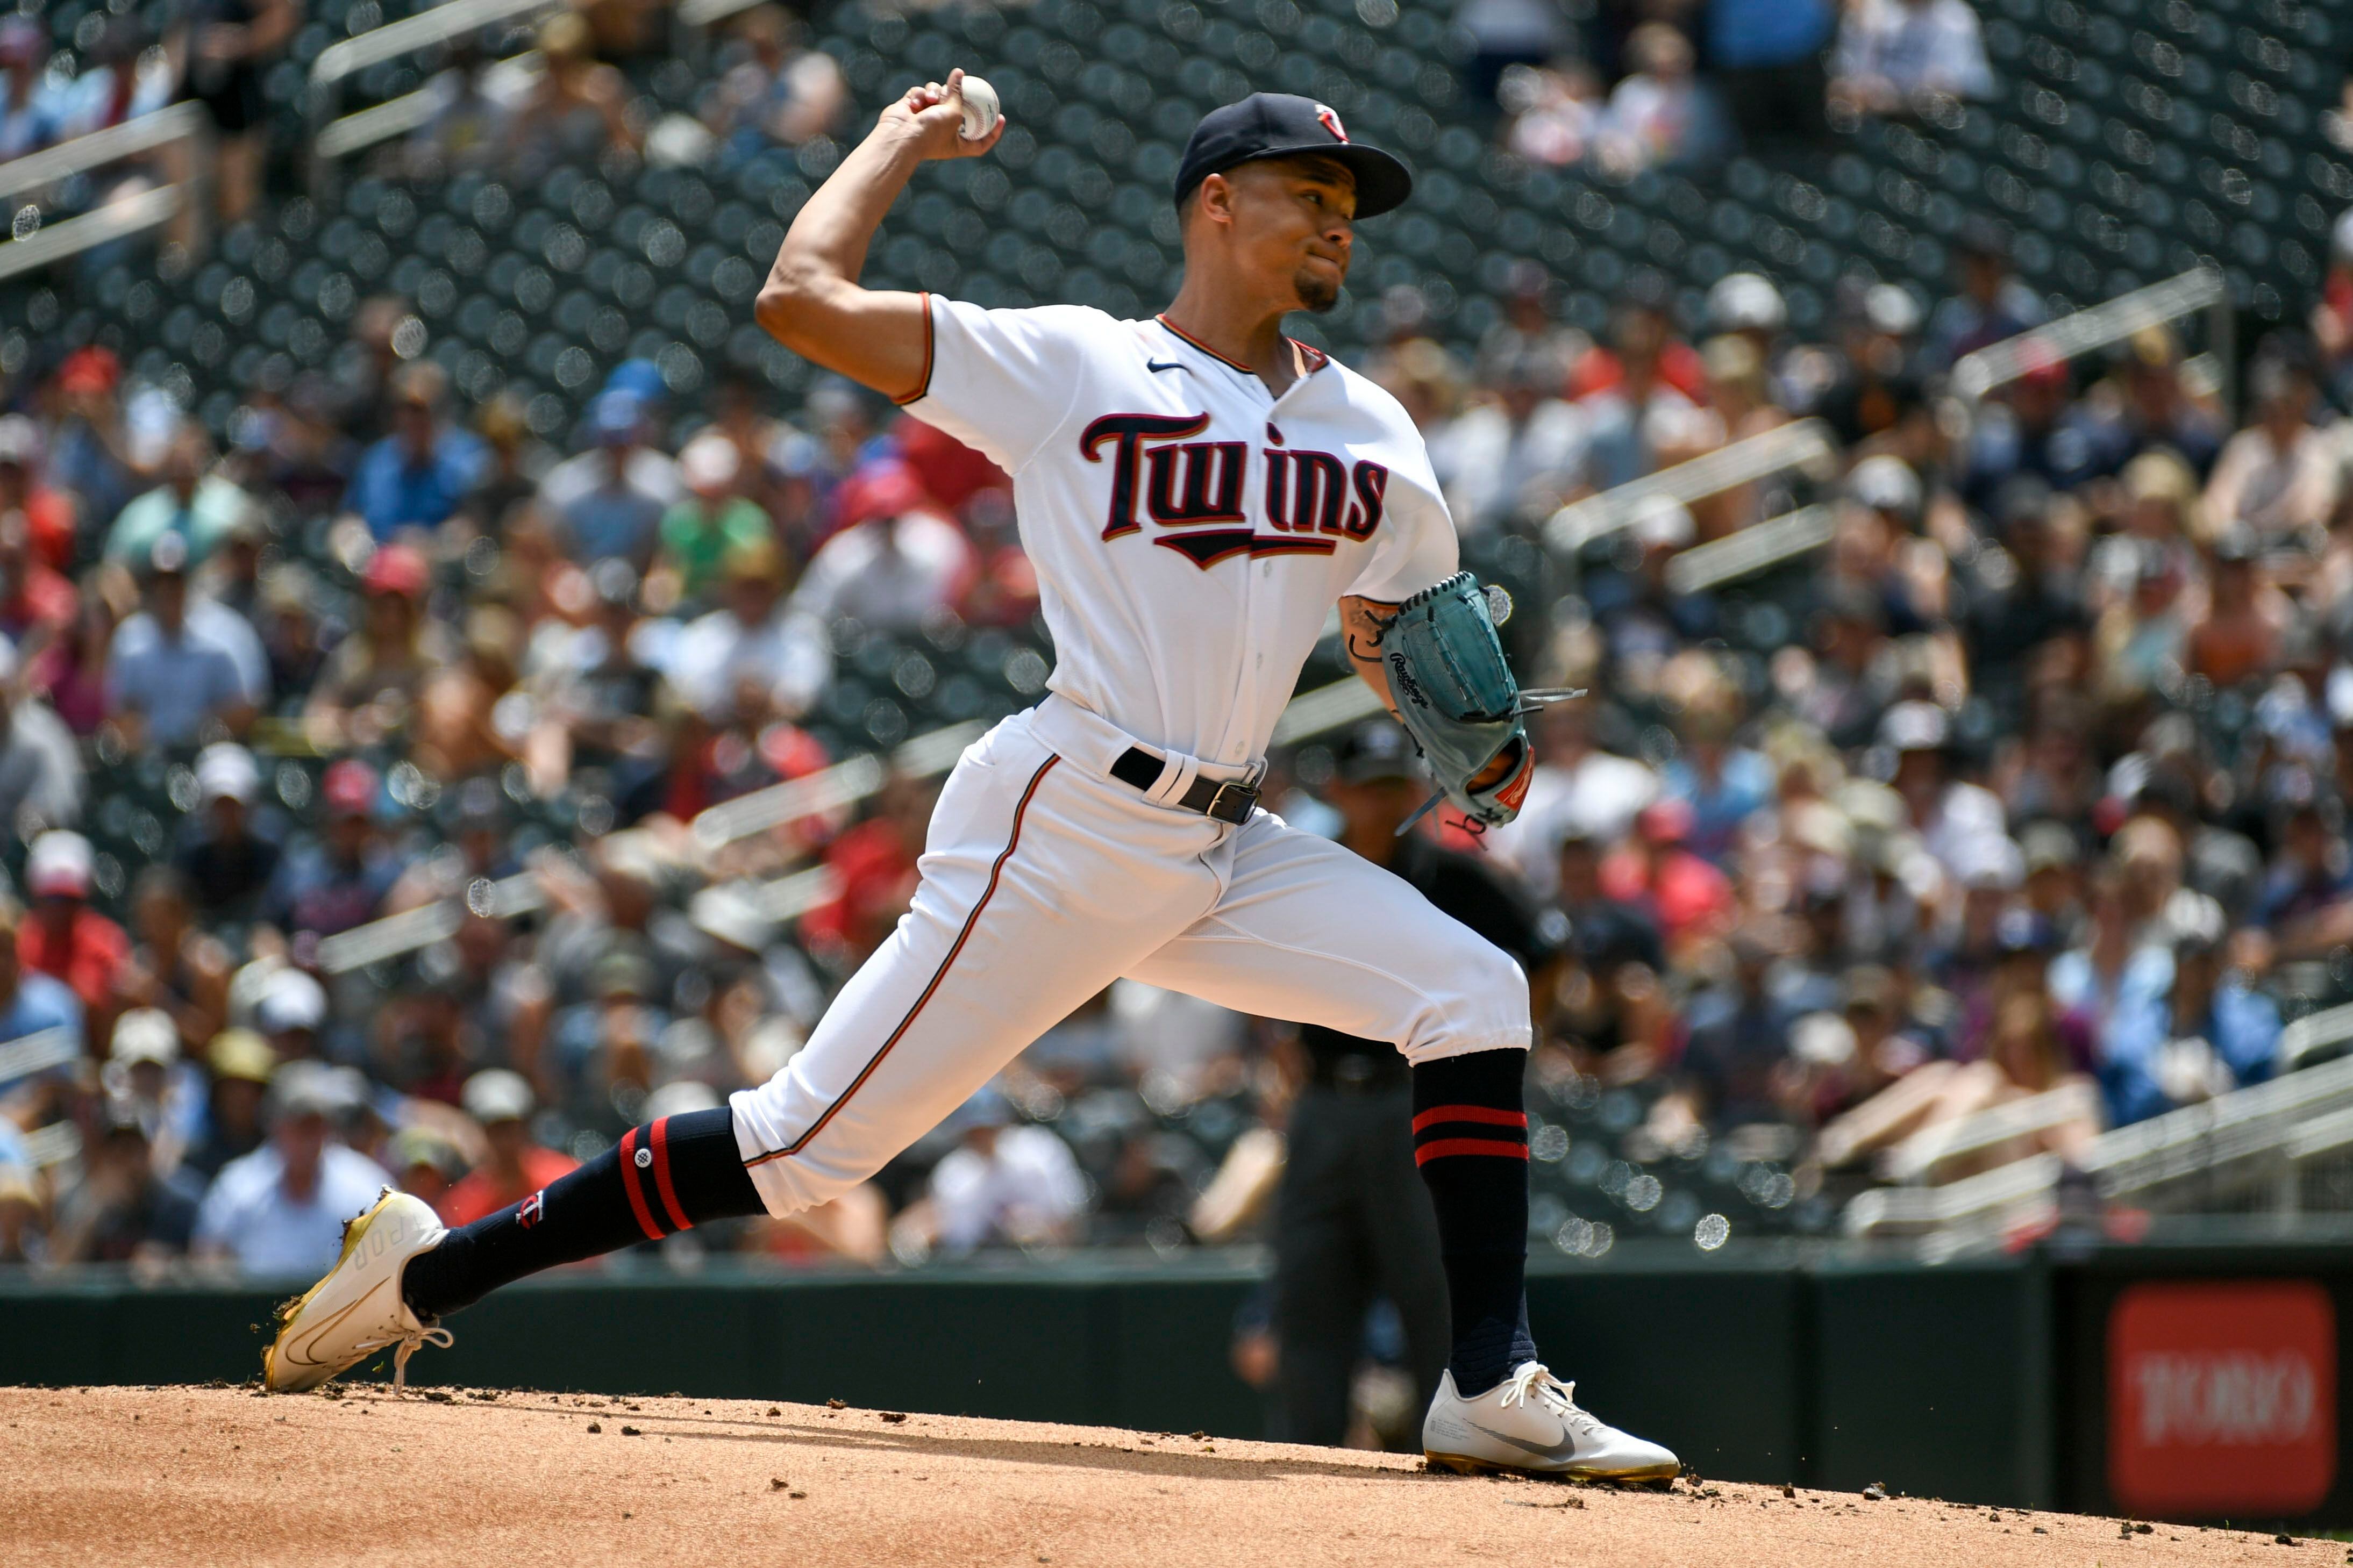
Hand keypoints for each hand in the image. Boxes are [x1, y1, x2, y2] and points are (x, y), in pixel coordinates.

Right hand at [877, 67, 1003, 161]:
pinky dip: (919, 96)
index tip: (1001, 117)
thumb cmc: (930, 132)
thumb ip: (958, 93)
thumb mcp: (953, 112)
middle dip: (956, 98)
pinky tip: (915, 103)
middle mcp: (943, 131)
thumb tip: (959, 72)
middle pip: (958, 109)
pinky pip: (920, 93)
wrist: (900, 136)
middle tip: (959, 88)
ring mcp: (926, 118)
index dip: (993, 131)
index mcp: (957, 143)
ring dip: (935, 93)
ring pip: (938, 94)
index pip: (980, 141)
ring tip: (931, 100)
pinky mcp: (912, 107)